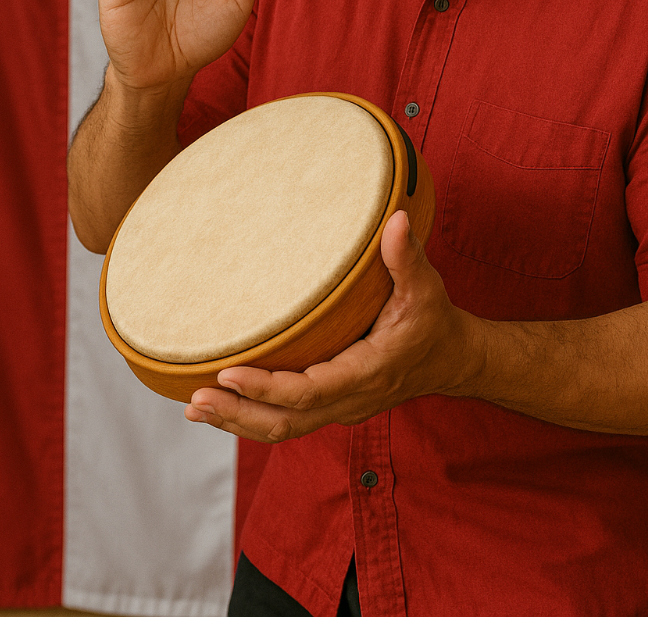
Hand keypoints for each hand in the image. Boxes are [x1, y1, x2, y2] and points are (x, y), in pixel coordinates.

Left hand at [184, 210, 483, 441]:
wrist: (452, 358)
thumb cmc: (434, 320)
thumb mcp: (425, 288)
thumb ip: (406, 256)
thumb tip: (396, 219)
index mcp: (367, 373)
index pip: (308, 392)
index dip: (266, 388)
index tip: (228, 374)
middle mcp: (350, 400)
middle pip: (286, 421)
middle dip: (238, 413)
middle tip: (195, 398)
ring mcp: (341, 409)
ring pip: (283, 429)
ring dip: (238, 422)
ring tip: (194, 408)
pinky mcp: (333, 407)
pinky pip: (288, 421)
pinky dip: (252, 418)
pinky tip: (221, 407)